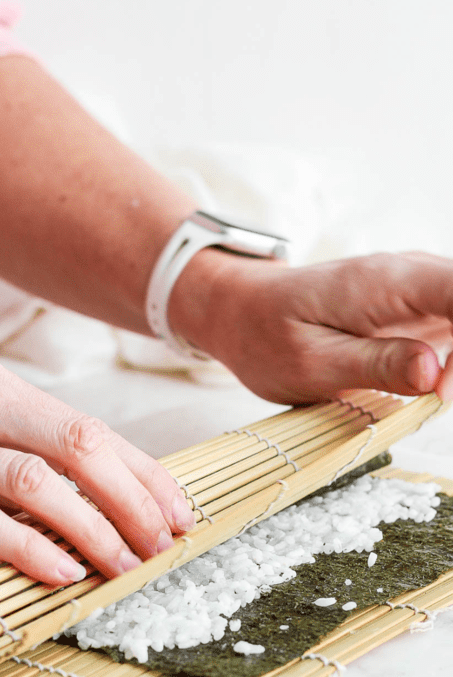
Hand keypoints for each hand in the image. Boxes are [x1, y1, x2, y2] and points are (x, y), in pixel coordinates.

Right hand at [0, 354, 196, 585]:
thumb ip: (22, 446)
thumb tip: (114, 494)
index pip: (85, 425)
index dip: (143, 473)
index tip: (179, 514)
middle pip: (73, 445)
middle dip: (132, 499)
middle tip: (162, 545)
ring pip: (30, 481)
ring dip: (91, 528)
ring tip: (122, 565)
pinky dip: (25, 548)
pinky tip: (59, 572)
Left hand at [172, 248, 452, 402]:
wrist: (243, 311)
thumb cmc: (266, 336)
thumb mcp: (310, 363)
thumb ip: (374, 366)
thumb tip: (433, 374)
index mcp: (385, 283)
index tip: (445, 390)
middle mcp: (413, 275)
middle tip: (439, 400)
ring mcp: (422, 289)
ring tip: (435, 397)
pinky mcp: (423, 308)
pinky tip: (438, 388)